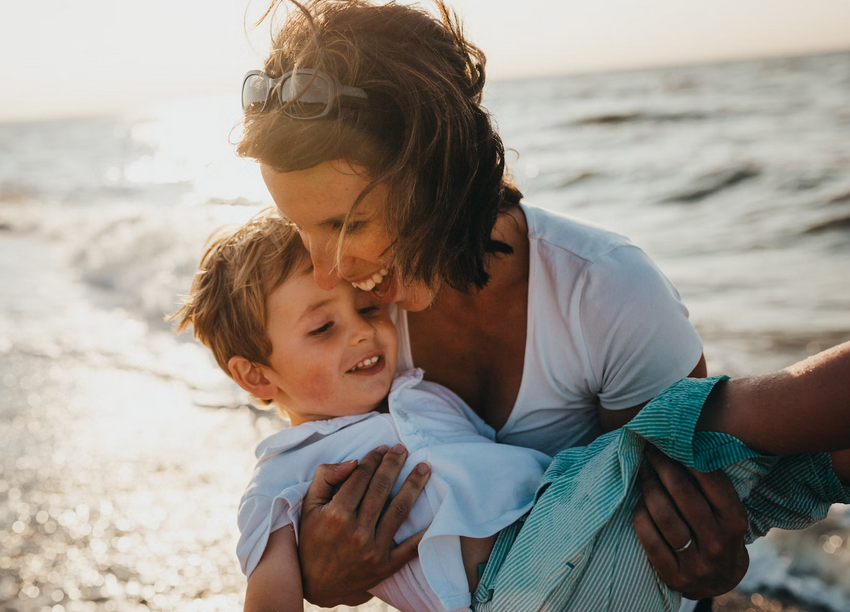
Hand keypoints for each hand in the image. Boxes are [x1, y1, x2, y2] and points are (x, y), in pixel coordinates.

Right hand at [298, 444, 430, 606]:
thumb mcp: (309, 506)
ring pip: (399, 510)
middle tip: (403, 449)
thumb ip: (326, 478)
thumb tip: (354, 461)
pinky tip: (437, 513)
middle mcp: (356, 531)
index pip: (360, 477)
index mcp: (336, 514)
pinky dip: (425, 531)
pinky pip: (411, 547)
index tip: (382, 448)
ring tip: (424, 468)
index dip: (373, 459)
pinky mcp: (386, 566)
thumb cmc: (312, 540)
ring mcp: (373, 549)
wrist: (316, 585)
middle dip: (394, 464)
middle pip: (381, 489)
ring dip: (414, 486)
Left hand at [633, 444, 748, 599]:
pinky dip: (641, 518)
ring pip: (665, 517)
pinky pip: (650, 541)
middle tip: (649, 451)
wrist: (718, 582)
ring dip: (649, 489)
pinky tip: (638, 504)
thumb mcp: (727, 513)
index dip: (687, 458)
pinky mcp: (675, 576)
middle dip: (663, 467)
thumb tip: (683, 444)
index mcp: (735, 521)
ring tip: (642, 473)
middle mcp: (718, 543)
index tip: (669, 442)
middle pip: (684, 495)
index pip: (712, 482)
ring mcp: (697, 563)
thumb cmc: (718, 533)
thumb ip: (711, 486)